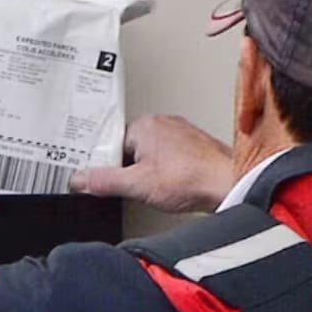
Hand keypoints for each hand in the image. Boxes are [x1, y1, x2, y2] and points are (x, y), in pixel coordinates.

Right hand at [69, 115, 234, 212]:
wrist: (230, 184)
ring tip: (159, 188)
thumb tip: (80, 180)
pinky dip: (169, 172)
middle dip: (131, 169)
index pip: (111, 143)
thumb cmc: (193, 178)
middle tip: (137, 187)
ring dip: (151, 171)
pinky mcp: (196, 147)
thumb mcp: (137, 185)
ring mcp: (182, 133)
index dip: (108, 165)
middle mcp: (164, 123)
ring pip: (152, 154)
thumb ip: (104, 182)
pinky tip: (175, 186)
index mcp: (145, 124)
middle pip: (131, 148)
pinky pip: (172, 158)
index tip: (107, 180)